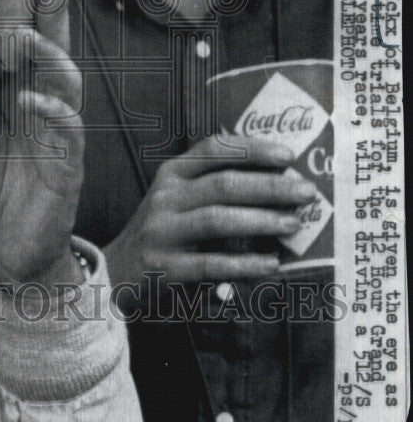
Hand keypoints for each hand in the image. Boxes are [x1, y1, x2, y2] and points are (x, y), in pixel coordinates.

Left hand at [0, 0, 84, 289]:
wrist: (7, 250)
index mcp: (15, 99)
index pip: (28, 46)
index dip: (34, 8)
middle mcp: (41, 108)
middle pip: (55, 48)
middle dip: (55, 10)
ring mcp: (57, 135)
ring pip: (66, 82)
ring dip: (47, 56)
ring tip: (22, 38)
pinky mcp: (66, 166)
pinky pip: (67, 131)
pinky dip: (51, 112)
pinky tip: (30, 100)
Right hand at [105, 135, 317, 288]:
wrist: (114, 272)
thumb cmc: (162, 231)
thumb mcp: (177, 198)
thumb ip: (212, 185)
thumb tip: (276, 179)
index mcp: (172, 173)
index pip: (213, 149)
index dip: (252, 148)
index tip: (288, 154)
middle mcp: (166, 197)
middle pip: (223, 184)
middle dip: (270, 186)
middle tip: (306, 192)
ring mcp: (163, 231)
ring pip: (217, 219)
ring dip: (261, 221)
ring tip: (294, 224)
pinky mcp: (165, 267)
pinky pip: (210, 264)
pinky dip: (244, 264)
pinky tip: (271, 264)